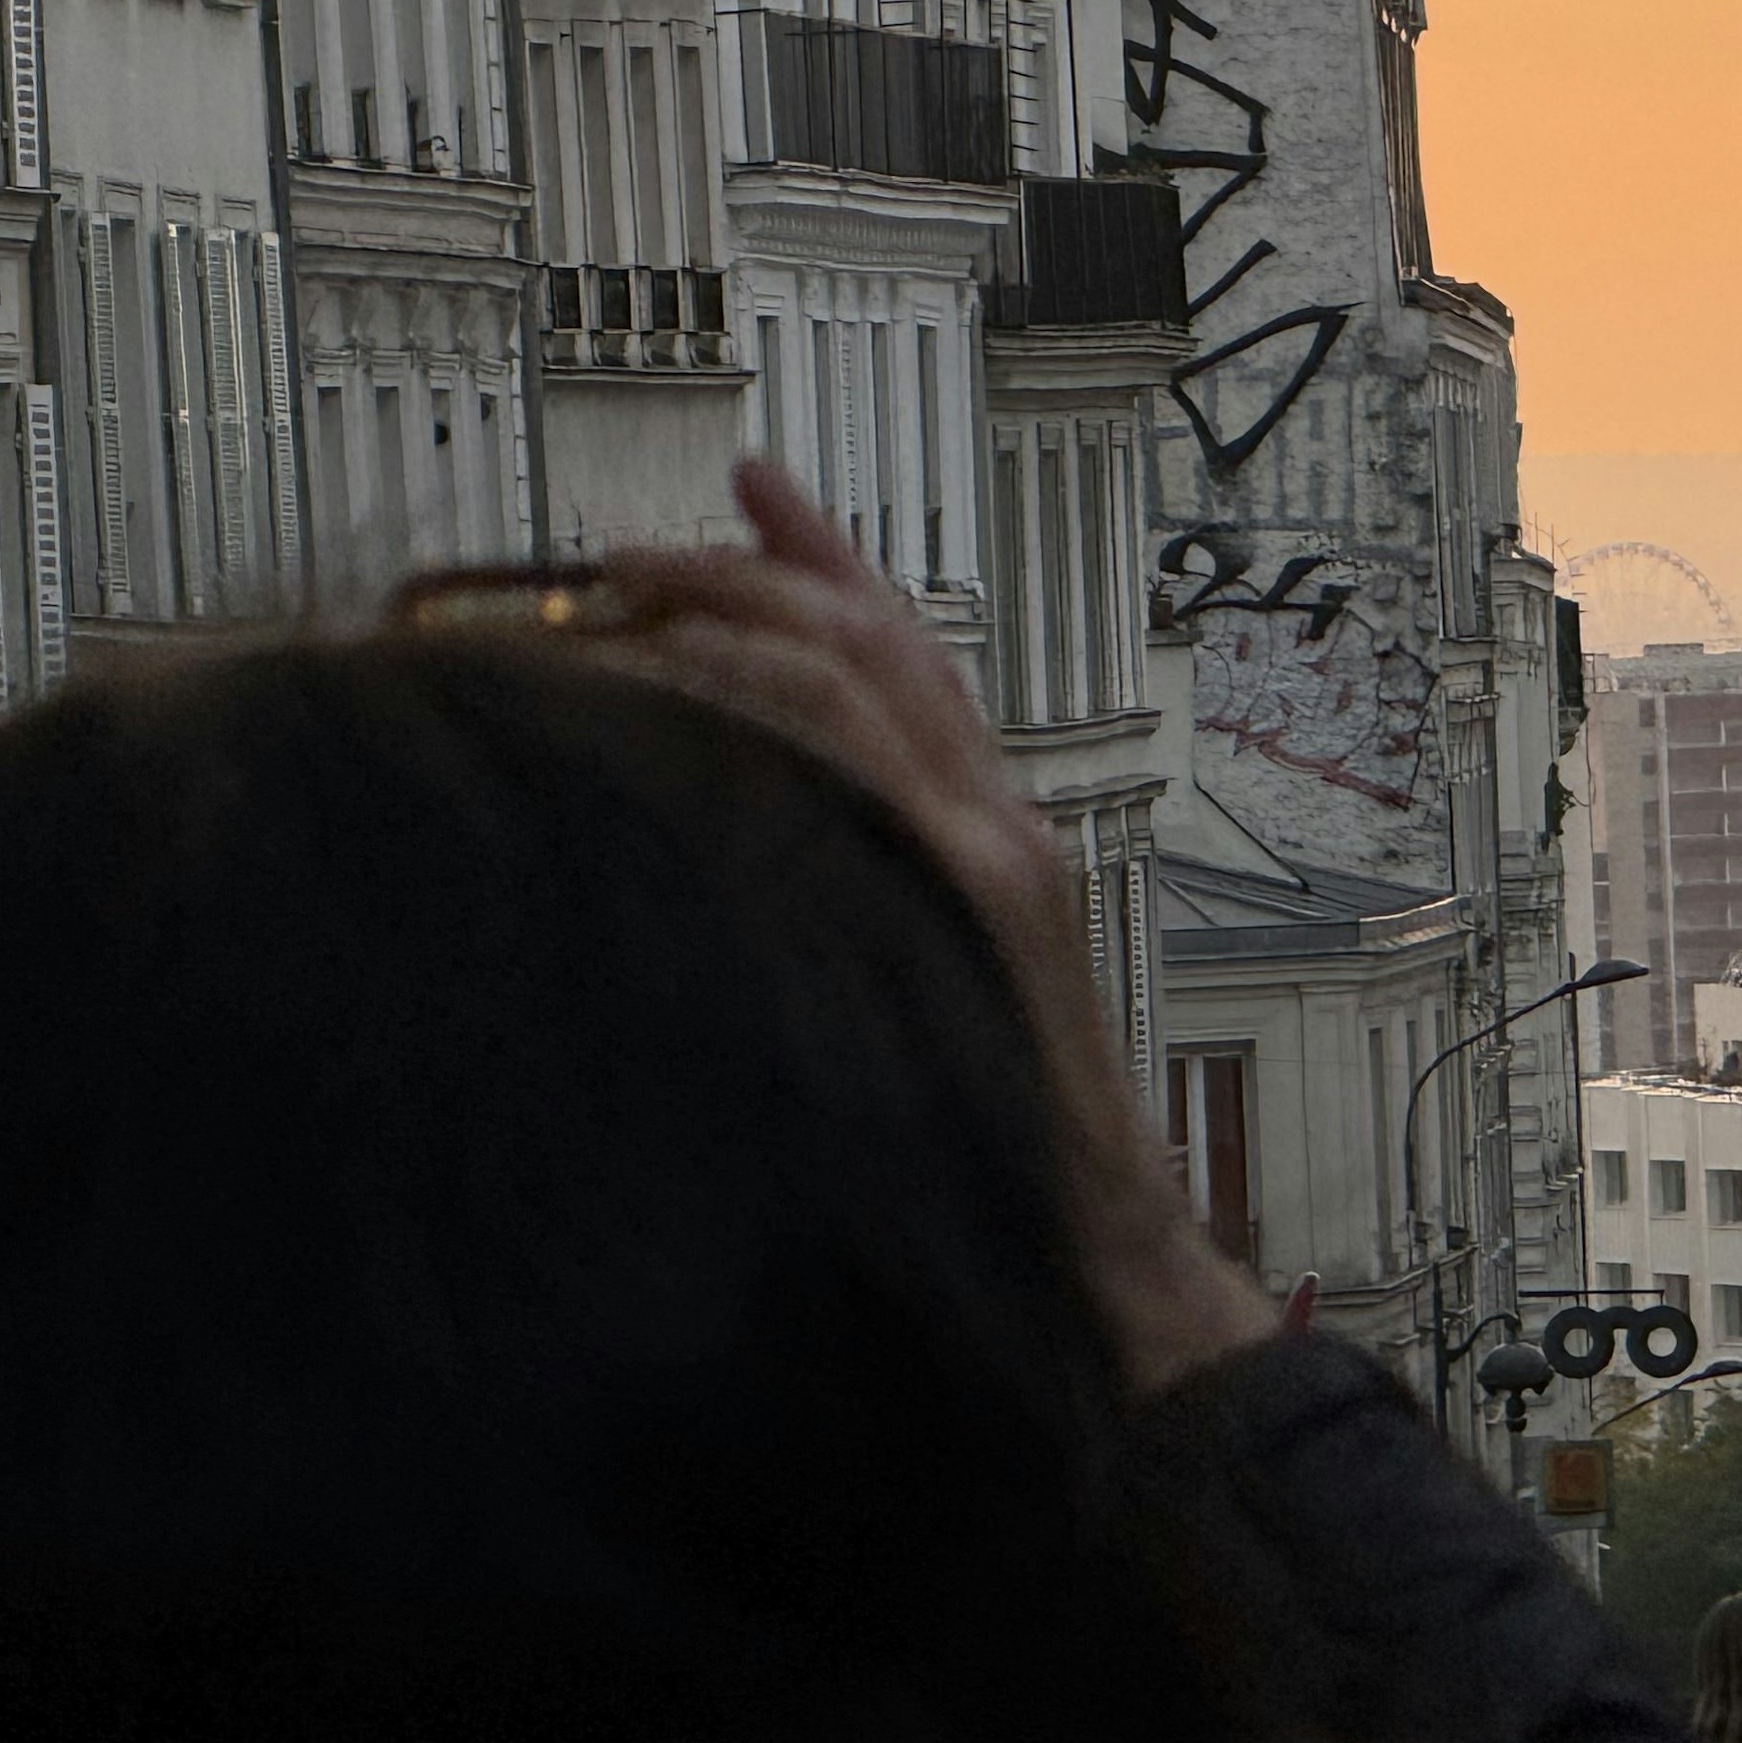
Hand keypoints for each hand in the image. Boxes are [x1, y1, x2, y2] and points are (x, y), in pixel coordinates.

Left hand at [592, 458, 1277, 1393]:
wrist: (1109, 1252)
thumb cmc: (1007, 1157)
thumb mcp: (929, 999)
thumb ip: (862, 911)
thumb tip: (738, 872)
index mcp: (989, 840)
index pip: (907, 655)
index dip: (825, 558)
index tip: (751, 490)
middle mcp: (1000, 824)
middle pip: (884, 634)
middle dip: (755, 564)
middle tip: (639, 545)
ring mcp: (993, 856)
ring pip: (867, 670)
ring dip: (741, 611)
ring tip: (632, 593)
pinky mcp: (976, 902)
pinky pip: (863, 759)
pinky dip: (774, 700)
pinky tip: (692, 683)